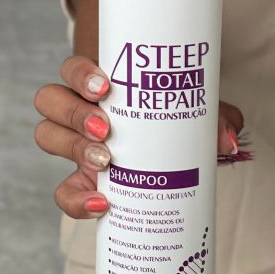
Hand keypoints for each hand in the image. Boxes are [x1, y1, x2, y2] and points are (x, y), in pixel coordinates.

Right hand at [34, 55, 243, 219]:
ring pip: (47, 136)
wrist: (172, 152)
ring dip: (73, 147)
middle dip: (74, 113)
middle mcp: (81, 110)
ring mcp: (76, 145)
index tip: (106, 87)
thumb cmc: (176, 119)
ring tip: (107, 161)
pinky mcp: (80, 181)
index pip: (74, 69)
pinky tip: (102, 204)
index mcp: (103, 85)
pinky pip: (63, 191)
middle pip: (51, 100)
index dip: (80, 75)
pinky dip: (76, 200)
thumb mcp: (196, 111)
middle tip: (106, 128)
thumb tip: (227, 140)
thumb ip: (216, 119)